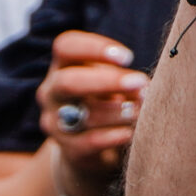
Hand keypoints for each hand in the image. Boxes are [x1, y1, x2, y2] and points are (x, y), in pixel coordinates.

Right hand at [38, 30, 147, 195]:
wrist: (90, 146)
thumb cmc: (106, 99)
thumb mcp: (111, 82)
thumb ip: (124, 79)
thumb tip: (143, 86)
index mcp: (62, 65)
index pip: (66, 46)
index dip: (95, 48)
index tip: (128, 57)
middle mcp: (52, 92)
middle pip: (68, 81)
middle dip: (108, 81)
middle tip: (140, 82)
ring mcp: (56, 122)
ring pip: (85, 115)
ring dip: (119, 112)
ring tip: (142, 111)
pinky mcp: (68, 149)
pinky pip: (91, 142)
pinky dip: (115, 136)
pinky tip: (132, 133)